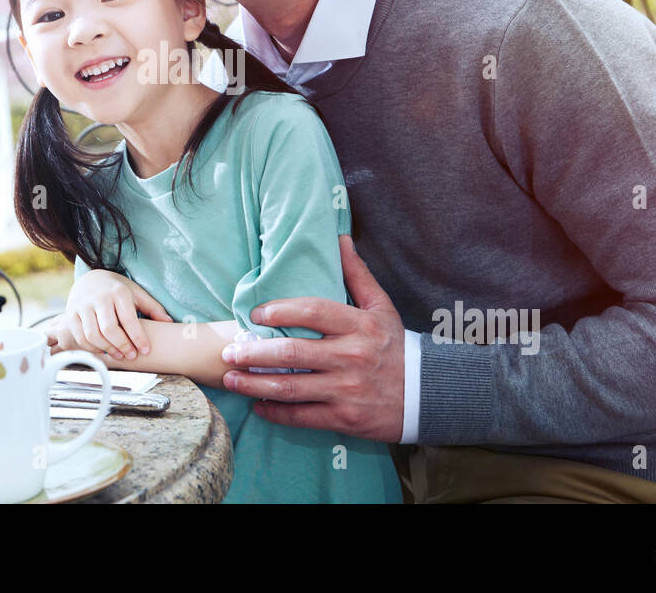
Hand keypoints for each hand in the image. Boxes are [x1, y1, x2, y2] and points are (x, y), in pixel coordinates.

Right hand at [50, 268, 173, 359]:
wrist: (90, 278)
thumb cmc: (117, 289)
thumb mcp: (136, 293)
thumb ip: (152, 307)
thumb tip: (169, 322)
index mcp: (118, 292)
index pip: (129, 319)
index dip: (138, 337)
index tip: (145, 350)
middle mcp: (99, 298)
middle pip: (109, 329)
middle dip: (122, 345)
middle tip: (132, 356)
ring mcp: (83, 306)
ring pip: (93, 334)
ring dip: (107, 348)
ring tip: (119, 355)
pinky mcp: (71, 314)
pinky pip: (80, 336)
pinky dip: (92, 347)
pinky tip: (104, 350)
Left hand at [220, 236, 405, 442]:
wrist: (426, 395)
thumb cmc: (395, 346)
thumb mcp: (382, 307)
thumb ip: (357, 274)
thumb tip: (340, 238)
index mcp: (359, 325)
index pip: (314, 311)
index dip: (281, 311)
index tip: (256, 314)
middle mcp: (352, 356)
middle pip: (293, 353)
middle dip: (254, 353)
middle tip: (228, 350)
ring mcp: (347, 389)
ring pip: (292, 387)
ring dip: (255, 385)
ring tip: (230, 379)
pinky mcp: (345, 418)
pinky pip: (302, 416)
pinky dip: (276, 412)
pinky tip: (258, 406)